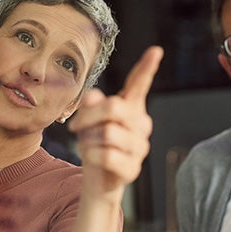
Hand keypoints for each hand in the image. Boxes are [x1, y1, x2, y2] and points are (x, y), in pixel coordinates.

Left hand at [67, 46, 163, 202]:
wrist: (98, 181)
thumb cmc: (96, 144)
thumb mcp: (89, 121)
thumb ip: (92, 105)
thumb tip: (93, 96)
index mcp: (132, 108)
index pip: (139, 85)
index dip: (147, 68)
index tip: (156, 50)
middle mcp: (141, 125)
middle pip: (113, 107)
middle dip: (88, 115)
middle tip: (75, 126)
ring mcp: (140, 147)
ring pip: (108, 133)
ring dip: (88, 139)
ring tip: (88, 145)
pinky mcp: (132, 168)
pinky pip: (106, 155)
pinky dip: (91, 155)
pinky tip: (93, 158)